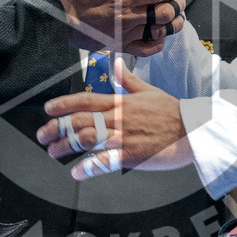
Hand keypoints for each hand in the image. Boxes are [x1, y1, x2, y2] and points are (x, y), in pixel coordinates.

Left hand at [36, 58, 193, 178]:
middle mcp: (118, 118)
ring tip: (53, 151)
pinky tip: (76, 171)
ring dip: (66, 146)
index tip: (48, 109)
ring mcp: (124, 137)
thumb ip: (128, 80)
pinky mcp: (131, 155)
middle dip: (57, 127)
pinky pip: (104, 161)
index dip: (64, 104)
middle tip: (42, 135)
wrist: (194, 130)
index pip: (86, 99)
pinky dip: (88, 167)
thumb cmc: (173, 112)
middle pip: (79, 120)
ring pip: (87, 139)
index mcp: (121, 102)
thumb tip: (115, 65)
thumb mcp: (149, 91)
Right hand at [46, 0, 185, 56]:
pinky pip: (148, 49)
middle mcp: (127, 19)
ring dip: (172, 22)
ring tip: (177, 14)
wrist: (56, 25)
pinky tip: (160, 33)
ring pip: (160, 31)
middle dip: (177, 4)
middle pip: (164, 13)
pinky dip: (158, 42)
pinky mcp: (121, 48)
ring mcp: (125, 36)